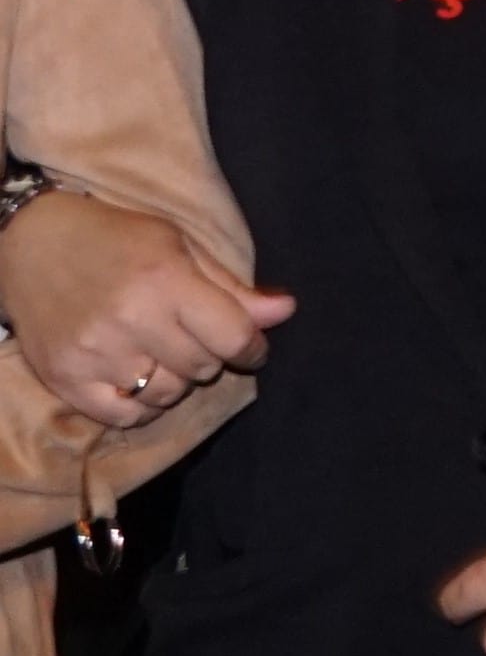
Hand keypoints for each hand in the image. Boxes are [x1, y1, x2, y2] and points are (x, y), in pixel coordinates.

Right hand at [0, 188, 289, 431]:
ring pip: (166, 395)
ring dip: (174, 381)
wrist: (29, 243)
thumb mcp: (179, 246)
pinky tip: (136, 379)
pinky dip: (140, 406)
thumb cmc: (115, 239)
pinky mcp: (64, 378)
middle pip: (202, 368)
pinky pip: (124, 416)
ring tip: (159, 353)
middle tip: (191, 338)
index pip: (234, 337)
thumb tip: (286, 312)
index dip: (254, 347)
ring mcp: (95, 353)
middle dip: (209, 357)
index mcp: (165, 280)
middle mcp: (130, 319)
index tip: (252, 347)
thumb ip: (232, 288)